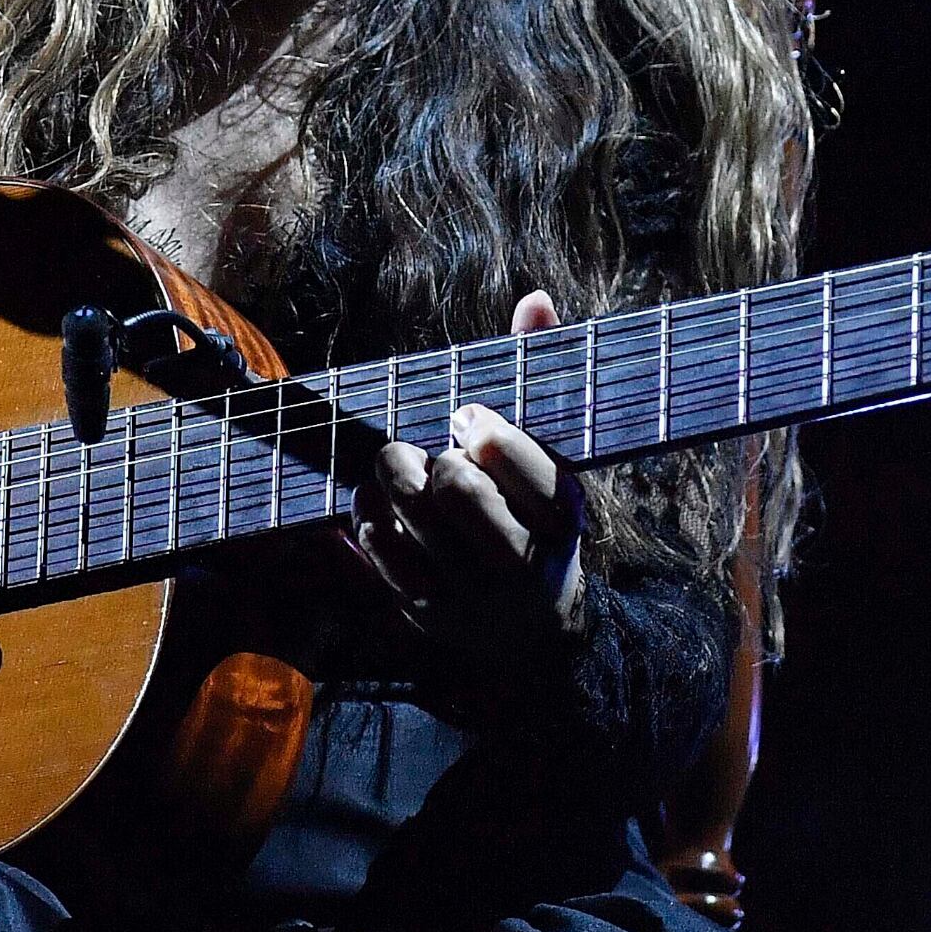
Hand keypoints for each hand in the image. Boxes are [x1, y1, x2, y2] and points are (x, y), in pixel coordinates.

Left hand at [349, 290, 584, 651]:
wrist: (529, 633)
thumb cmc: (533, 516)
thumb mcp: (550, 459)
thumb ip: (539, 374)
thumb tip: (534, 298)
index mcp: (563, 517)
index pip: (517, 460)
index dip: (482, 428)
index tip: (467, 419)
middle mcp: (522, 562)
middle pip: (455, 488)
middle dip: (428, 454)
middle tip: (426, 448)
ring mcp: (472, 594)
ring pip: (411, 515)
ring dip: (391, 476)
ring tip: (396, 466)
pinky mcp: (425, 612)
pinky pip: (379, 550)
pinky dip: (367, 515)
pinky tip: (377, 502)